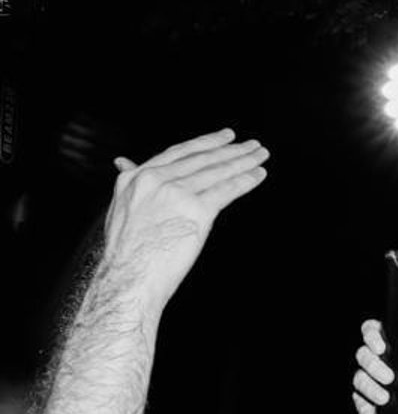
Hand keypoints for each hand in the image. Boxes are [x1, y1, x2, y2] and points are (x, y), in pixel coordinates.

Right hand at [101, 129, 269, 312]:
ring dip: (244, 162)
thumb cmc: (128, 251)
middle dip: (231, 151)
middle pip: (202, 159)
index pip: (179, 153)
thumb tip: (125, 163)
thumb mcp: (120, 208)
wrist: (130, 276)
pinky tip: (259, 175)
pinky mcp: (196, 211)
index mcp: (136, 178)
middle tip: (252, 144)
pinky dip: (246, 181)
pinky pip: (226, 190)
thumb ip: (129, 183)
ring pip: (217, 172)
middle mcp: (155, 180)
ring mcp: (176, 194)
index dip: (206, 143)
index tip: (225, 136)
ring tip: (261, 156)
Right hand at [352, 318, 397, 413]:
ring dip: (369, 389)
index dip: (371, 335)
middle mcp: (376, 359)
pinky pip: (362, 406)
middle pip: (363, 356)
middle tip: (390, 377)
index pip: (371, 330)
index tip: (382, 346)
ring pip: (360, 380)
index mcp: (390, 341)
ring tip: (384, 398)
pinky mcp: (369, 400)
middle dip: (373, 366)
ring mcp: (370, 379)